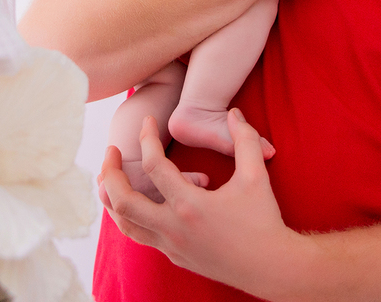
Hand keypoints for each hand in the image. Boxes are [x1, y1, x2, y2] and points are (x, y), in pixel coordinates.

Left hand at [99, 111, 302, 296]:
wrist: (270, 268)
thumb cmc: (264, 221)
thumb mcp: (256, 176)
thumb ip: (244, 140)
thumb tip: (234, 113)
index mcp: (189, 205)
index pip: (152, 166)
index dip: (146, 138)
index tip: (147, 122)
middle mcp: (173, 228)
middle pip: (123, 201)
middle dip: (110, 173)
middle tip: (111, 152)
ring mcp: (171, 246)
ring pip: (126, 225)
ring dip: (112, 200)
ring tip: (109, 179)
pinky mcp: (175, 257)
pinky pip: (142, 236)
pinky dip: (131, 218)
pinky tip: (136, 203)